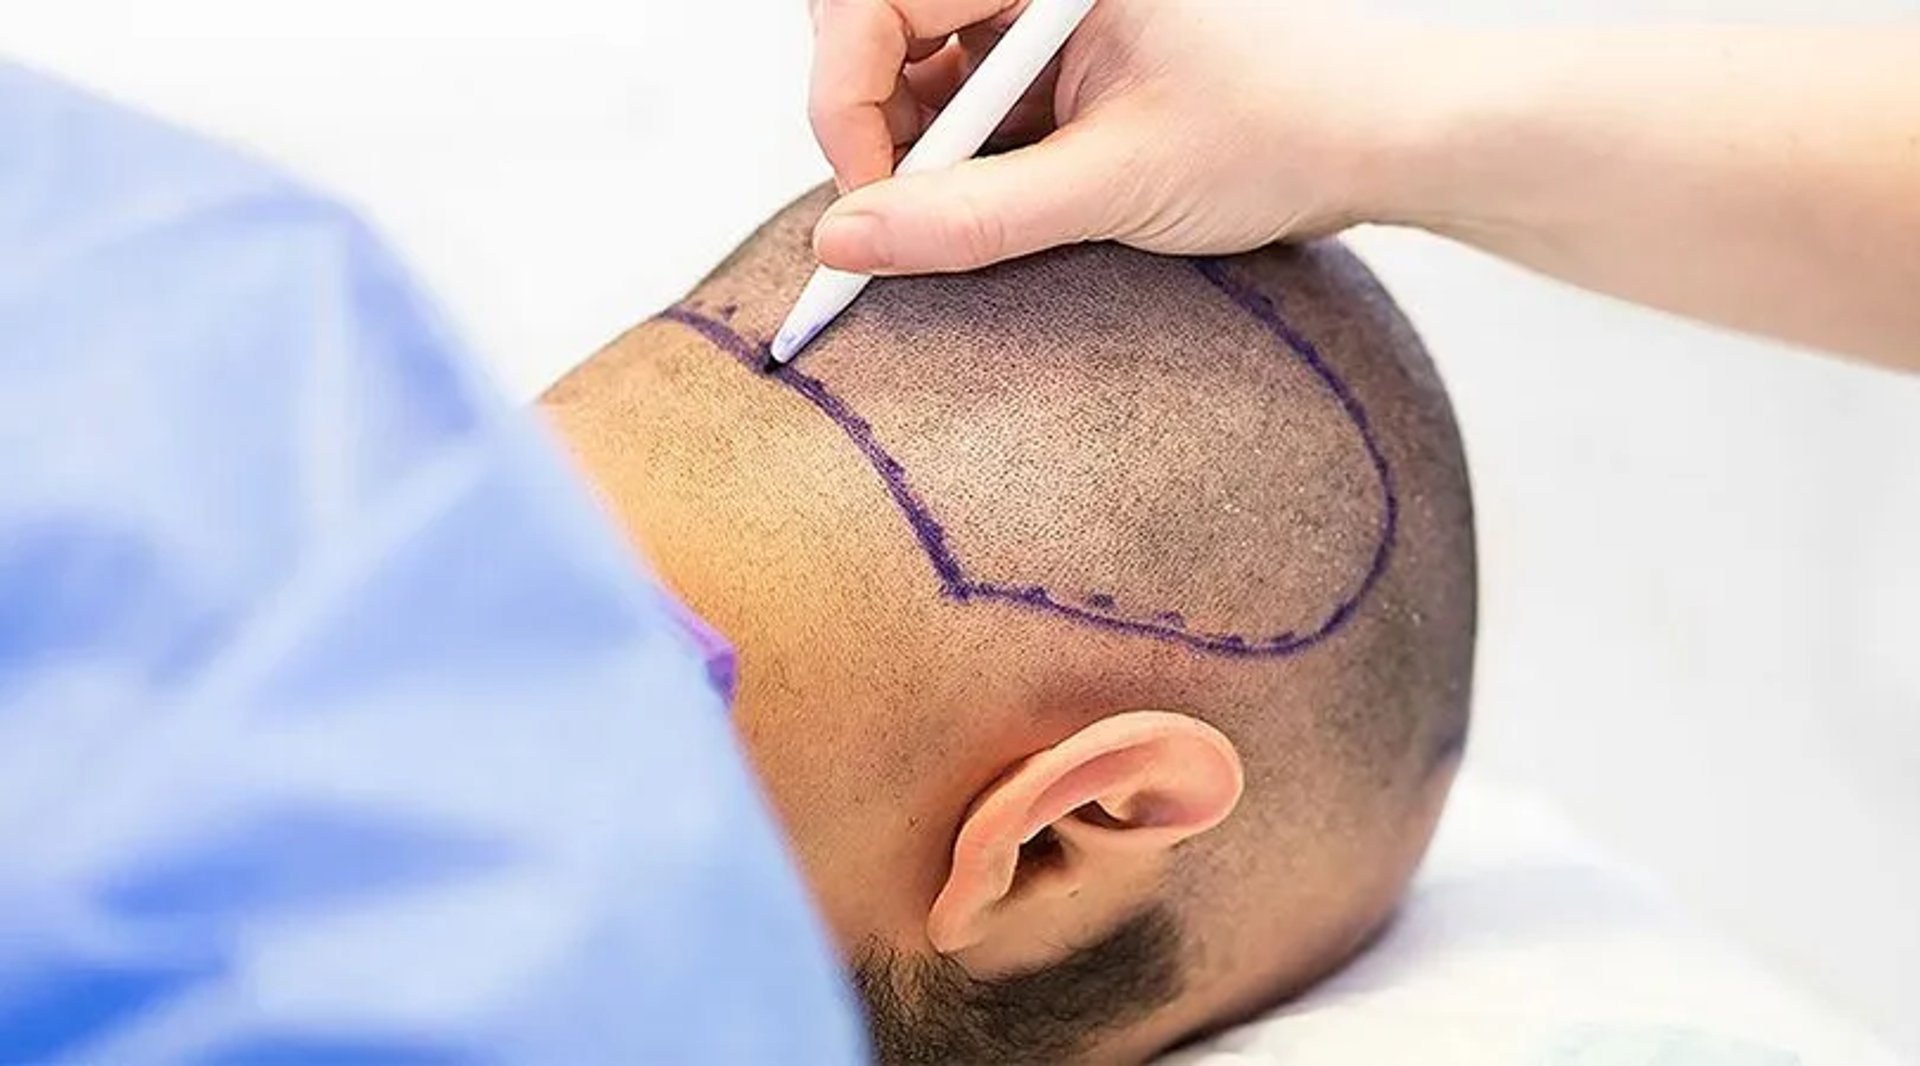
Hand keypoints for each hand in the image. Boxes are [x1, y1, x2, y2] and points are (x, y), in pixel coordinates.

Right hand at [805, 0, 1432, 273]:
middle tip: (900, 214)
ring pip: (914, 68)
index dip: (847, 101)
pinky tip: (997, 202)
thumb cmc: (1288, 125)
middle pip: (879, 25)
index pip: (880, 3)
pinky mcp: (1057, 59)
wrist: (1386, 140)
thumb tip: (849, 239)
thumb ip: (973, 216)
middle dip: (873, 124)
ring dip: (917, 151)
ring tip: (968, 213)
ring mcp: (1045, 13)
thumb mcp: (1118, 183)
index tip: (868, 202)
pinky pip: (965, 100)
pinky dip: (960, 161)